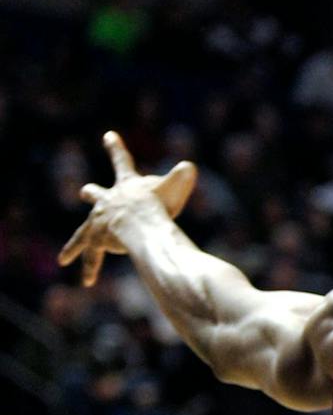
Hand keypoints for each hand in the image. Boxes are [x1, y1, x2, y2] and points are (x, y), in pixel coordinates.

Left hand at [59, 132, 197, 286]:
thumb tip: (188, 166)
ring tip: (62, 258)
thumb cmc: (160, 206)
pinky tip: (88, 279)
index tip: (108, 135)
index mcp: (126, 185)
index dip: (116, 147)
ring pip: (83, 234)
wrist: (140, 226)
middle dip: (92, 194)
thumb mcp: (174, 188)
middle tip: (86, 192)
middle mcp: (107, 201)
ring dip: (74, 246)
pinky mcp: (97, 240)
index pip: (122, 160)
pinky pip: (92, 256)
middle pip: (96, 195)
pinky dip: (90, 267)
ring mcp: (100, 220)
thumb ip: (181, 177)